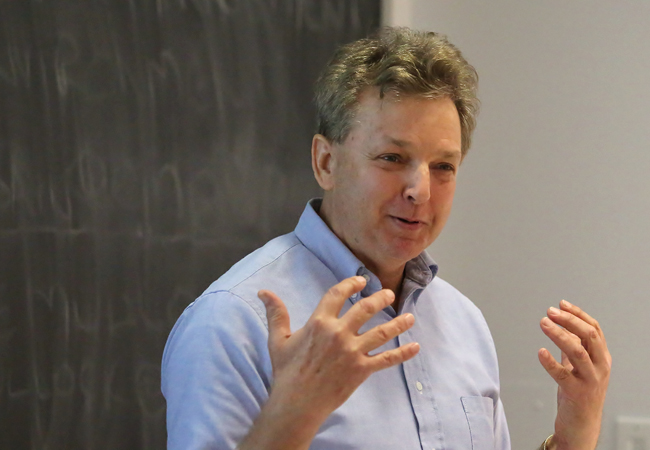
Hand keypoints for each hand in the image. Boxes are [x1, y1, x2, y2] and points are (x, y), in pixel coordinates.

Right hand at [240, 277, 417, 449]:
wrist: (296, 403)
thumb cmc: (286, 371)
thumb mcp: (278, 339)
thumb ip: (276, 313)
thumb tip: (263, 292)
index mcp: (319, 322)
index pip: (338, 294)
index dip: (350, 284)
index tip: (361, 280)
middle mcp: (338, 333)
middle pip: (365, 309)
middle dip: (380, 298)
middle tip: (389, 293)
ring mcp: (352, 352)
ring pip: (381, 332)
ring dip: (398, 323)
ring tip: (409, 316)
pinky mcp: (361, 370)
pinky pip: (386, 359)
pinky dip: (402, 353)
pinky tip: (415, 347)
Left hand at [538, 300, 611, 449]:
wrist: (581, 426)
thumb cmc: (579, 394)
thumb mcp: (578, 367)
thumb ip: (574, 348)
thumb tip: (564, 326)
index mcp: (602, 358)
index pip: (594, 329)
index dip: (578, 314)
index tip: (561, 304)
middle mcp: (600, 367)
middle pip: (590, 336)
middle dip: (570, 320)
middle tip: (549, 312)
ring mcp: (590, 380)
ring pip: (578, 352)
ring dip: (559, 334)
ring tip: (543, 323)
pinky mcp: (577, 394)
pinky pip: (563, 375)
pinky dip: (551, 362)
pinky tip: (540, 352)